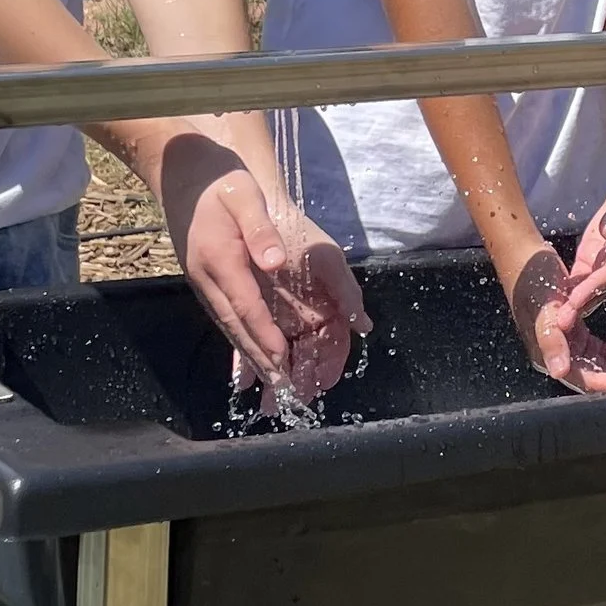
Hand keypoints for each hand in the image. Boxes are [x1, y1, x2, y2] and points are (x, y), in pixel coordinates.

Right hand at [152, 125, 367, 402]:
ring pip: (228, 323)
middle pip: (235, 324)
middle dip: (259, 357)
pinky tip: (249, 353)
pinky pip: (222, 314)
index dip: (264, 335)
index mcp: (220, 257)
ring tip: (271, 380)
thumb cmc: (218, 179)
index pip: (246, 304)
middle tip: (280, 388)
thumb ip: (260, 229)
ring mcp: (202, 279)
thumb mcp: (244, 194)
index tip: (283, 360)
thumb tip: (274, 263)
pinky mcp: (203, 276)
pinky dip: (238, 336)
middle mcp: (207, 276)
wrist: (180, 170)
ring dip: (249, 352)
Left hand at [236, 217, 369, 414]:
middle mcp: (307, 310)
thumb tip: (363, 323)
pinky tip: (241, 382)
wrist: (248, 202)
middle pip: (308, 354)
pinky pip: (254, 342)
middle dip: (302, 380)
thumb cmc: (292, 227)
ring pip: (283, 353)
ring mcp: (282, 313)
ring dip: (276, 378)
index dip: (331, 364)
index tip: (322, 384)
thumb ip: (344, 287)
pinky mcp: (257, 311)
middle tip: (288, 403)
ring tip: (267, 404)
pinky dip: (248, 362)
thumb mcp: (324, 253)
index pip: (335, 340)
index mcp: (328, 300)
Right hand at [506, 245, 605, 393]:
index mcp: (551, 355)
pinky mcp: (576, 333)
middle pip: (600, 376)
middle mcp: (561, 355)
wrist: (524, 258)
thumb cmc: (533, 281)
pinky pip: (602, 350)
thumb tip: (558, 372)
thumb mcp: (544, 309)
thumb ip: (551, 340)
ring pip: (604, 364)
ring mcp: (569, 345)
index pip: (590, 380)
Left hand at [560, 172, 605, 311]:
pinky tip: (557, 300)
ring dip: (575, 302)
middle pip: (599, 288)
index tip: (575, 301)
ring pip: (590, 285)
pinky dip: (571, 287)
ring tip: (556, 321)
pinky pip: (583, 274)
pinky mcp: (596, 251)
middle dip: (580, 306)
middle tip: (561, 324)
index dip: (593, 288)